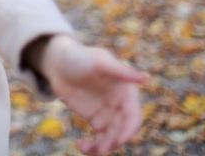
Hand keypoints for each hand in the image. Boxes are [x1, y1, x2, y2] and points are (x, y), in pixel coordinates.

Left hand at [39, 34, 148, 154]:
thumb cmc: (80, 57)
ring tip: (86, 149)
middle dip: (113, 141)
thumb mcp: (99, 62)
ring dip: (102, 147)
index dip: (129, 129)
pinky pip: (99, 138)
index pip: (133, 115)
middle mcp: (120, 104)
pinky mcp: (95, 119)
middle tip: (101, 149)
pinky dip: (92, 146)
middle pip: (122, 130)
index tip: (118, 140)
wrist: (57, 63)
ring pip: (111, 137)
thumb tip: (147, 78)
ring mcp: (108, 113)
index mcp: (126, 91)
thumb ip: (121, 71)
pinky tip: (81, 146)